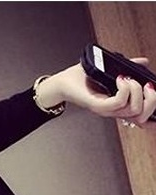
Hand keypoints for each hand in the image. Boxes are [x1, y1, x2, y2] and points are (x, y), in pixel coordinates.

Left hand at [38, 59, 155, 128]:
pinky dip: (124, 89)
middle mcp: (114, 110)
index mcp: (119, 105)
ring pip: (132, 109)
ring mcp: (105, 109)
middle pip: (142, 115)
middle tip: (145, 85)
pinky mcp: (96, 106)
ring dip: (136, 90)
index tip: (153, 89)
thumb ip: (129, 67)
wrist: (63, 82)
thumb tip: (144, 62)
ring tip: (127, 78)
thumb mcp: (112, 69)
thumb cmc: (83, 78)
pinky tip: (121, 79)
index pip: (142, 117)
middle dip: (151, 99)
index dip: (153, 107)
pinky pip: (118, 103)